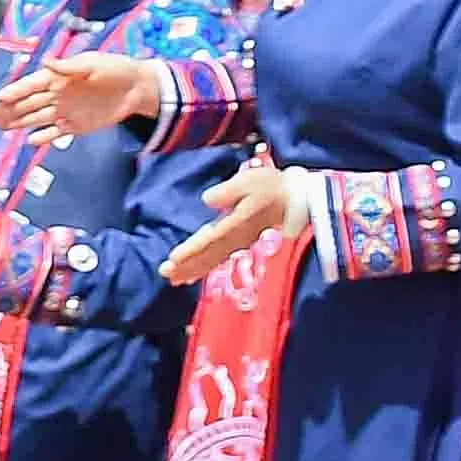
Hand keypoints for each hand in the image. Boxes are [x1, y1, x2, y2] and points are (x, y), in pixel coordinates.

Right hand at [0, 51, 155, 139]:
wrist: (139, 89)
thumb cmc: (116, 70)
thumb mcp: (93, 64)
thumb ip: (69, 66)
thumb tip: (46, 63)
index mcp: (59, 78)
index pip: (31, 85)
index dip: (15, 91)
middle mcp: (58, 94)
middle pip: (29, 103)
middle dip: (10, 108)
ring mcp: (66, 111)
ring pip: (37, 118)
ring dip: (20, 122)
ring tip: (2, 127)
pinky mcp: (77, 125)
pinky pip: (56, 132)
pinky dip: (44, 137)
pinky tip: (30, 141)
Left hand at [166, 153, 297, 286]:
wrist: (295, 200)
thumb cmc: (271, 187)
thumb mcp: (248, 181)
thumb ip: (227, 191)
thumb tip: (208, 200)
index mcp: (236, 224)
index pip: (209, 240)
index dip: (191, 250)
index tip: (173, 259)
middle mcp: (236, 238)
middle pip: (208, 255)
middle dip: (187, 265)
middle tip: (166, 274)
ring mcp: (239, 242)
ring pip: (213, 260)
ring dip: (194, 270)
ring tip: (175, 280)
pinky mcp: (241, 242)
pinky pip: (219, 259)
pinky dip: (205, 267)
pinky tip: (194, 274)